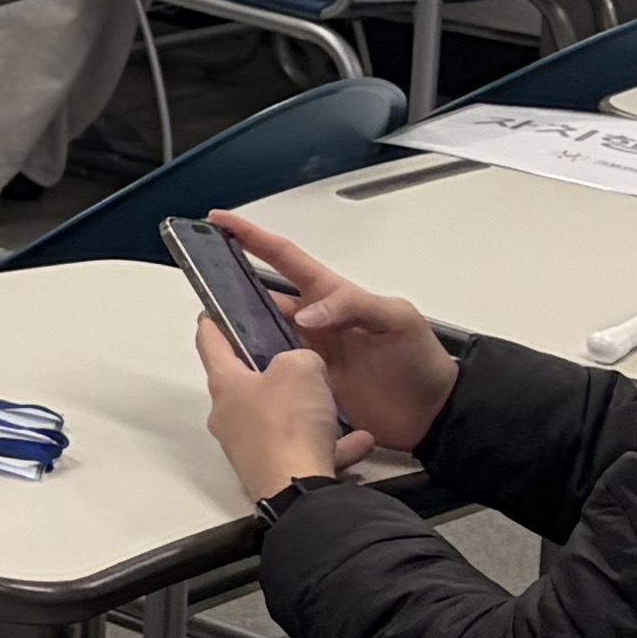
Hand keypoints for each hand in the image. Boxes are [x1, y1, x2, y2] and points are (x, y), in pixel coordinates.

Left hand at [197, 320, 365, 499]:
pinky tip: (359, 440)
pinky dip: (330, 444)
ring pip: (279, 419)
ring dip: (306, 410)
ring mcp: (249, 448)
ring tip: (331, 399)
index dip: (213, 322)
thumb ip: (300, 356)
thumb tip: (302, 369)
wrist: (300, 491)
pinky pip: (304, 450)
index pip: (210, 342)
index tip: (215, 310)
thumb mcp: (301, 368)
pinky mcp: (273, 473)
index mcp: (225, 385)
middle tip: (294, 353)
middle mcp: (229, 416)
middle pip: (246, 383)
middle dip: (269, 368)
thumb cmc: (289, 422)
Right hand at [219, 209, 460, 453]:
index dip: (252, 238)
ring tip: (211, 330)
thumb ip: (353, 306)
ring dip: (237, 331)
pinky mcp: (308, 387)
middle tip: (200, 282)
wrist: (435, 416)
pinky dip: (253, 369)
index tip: (220, 221)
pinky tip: (236, 369)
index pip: (285, 259)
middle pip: (261, 297)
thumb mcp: (397, 319)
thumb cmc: (422, 361)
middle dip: (230, 286)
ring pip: (261, 335)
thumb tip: (305, 314)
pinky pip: (273, 373)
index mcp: (332, 297)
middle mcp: (313, 323)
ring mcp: (309, 355)